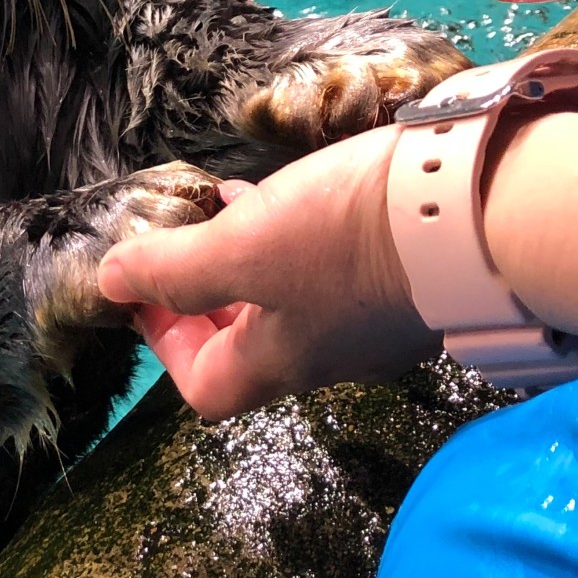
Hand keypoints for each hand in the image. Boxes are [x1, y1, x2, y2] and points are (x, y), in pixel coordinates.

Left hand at [98, 127, 436, 417]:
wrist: (471, 211)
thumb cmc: (342, 238)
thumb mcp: (240, 247)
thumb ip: (172, 268)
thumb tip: (106, 282)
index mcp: (279, 362)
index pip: (204, 387)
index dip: (163, 344)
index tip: (140, 289)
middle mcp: (327, 354)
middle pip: (246, 342)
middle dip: (202, 294)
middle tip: (180, 241)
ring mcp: (371, 321)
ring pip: (289, 299)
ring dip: (248, 257)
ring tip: (227, 203)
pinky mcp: (404, 277)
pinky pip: (332, 268)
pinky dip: (298, 236)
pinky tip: (295, 191)